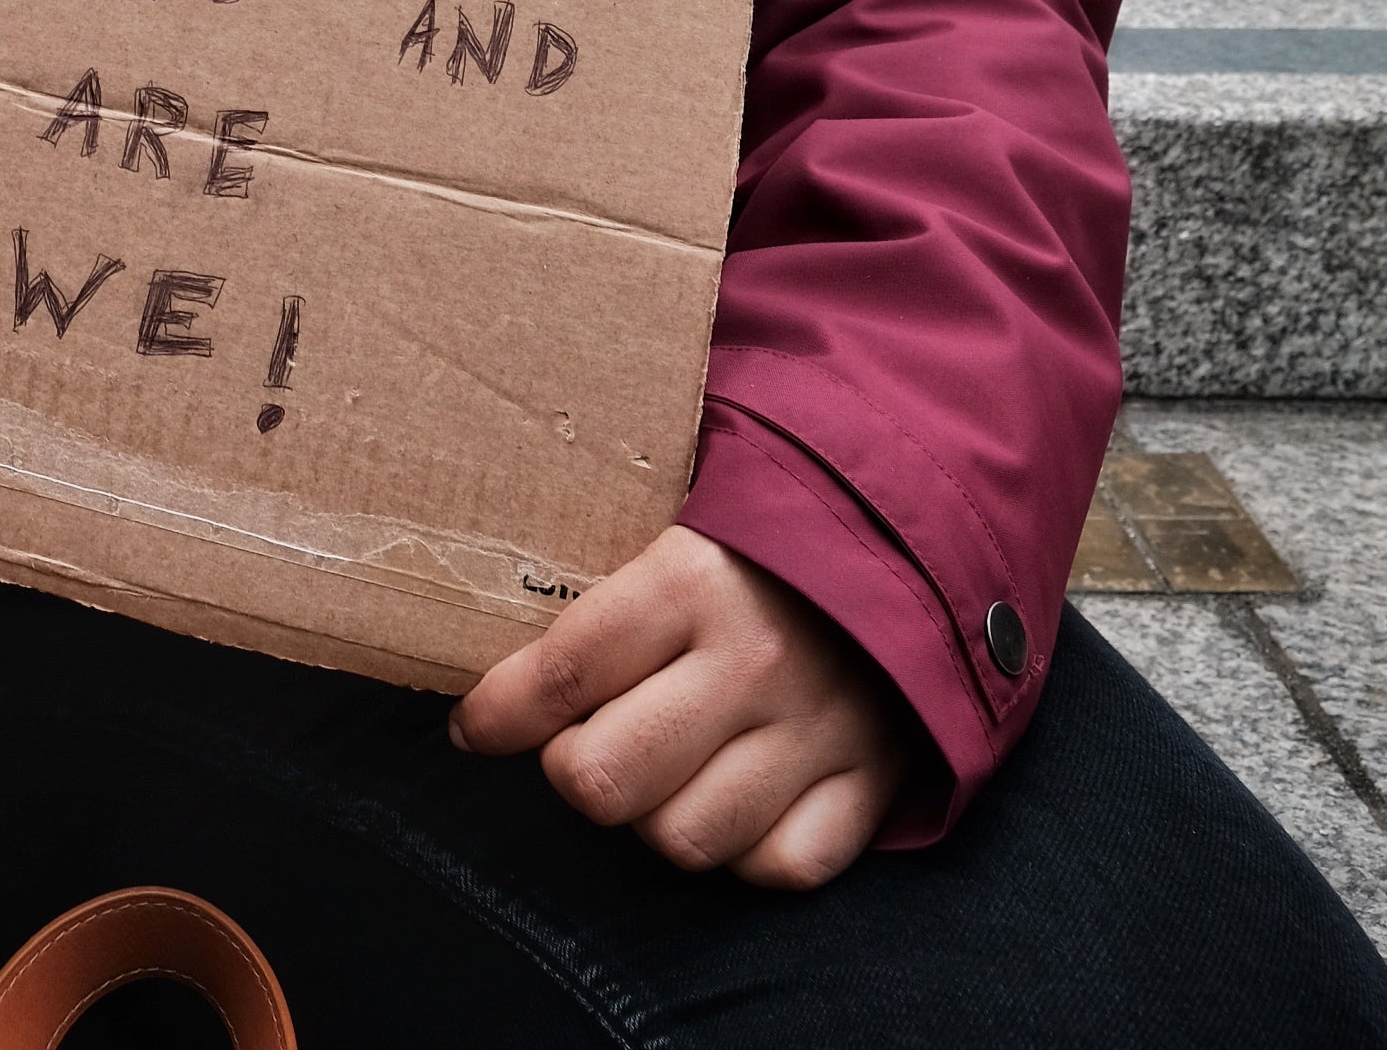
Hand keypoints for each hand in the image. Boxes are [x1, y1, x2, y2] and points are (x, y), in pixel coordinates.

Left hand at [453, 526, 907, 887]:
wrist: (913, 532)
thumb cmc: (767, 528)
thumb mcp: (682, 520)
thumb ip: (607, 583)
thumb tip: (493, 633)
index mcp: (693, 576)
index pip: (562, 674)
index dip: (497, 714)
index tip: (473, 726)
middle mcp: (752, 660)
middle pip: (606, 780)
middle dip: (571, 771)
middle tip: (575, 745)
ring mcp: (816, 729)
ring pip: (685, 837)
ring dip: (655, 814)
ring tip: (656, 771)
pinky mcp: (869, 781)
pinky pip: (781, 866)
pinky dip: (747, 851)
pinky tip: (732, 801)